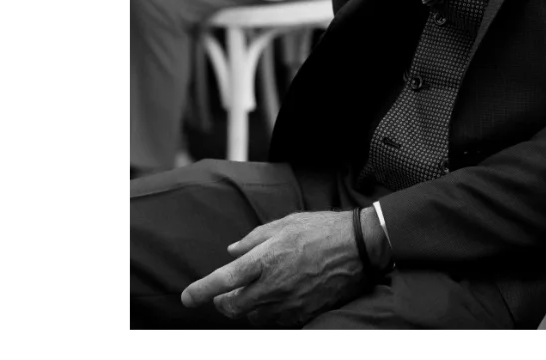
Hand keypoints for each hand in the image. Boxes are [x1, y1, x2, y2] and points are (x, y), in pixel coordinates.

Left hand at [180, 211, 369, 329]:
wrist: (359, 248)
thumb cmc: (321, 230)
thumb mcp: (284, 224)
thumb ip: (253, 240)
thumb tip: (232, 252)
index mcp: (264, 260)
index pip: (223, 281)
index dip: (200, 291)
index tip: (187, 298)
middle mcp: (273, 286)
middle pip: (232, 308)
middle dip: (223, 303)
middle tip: (225, 294)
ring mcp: (288, 304)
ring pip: (254, 318)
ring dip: (248, 307)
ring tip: (257, 291)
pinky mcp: (303, 315)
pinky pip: (277, 321)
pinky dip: (270, 312)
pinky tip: (279, 297)